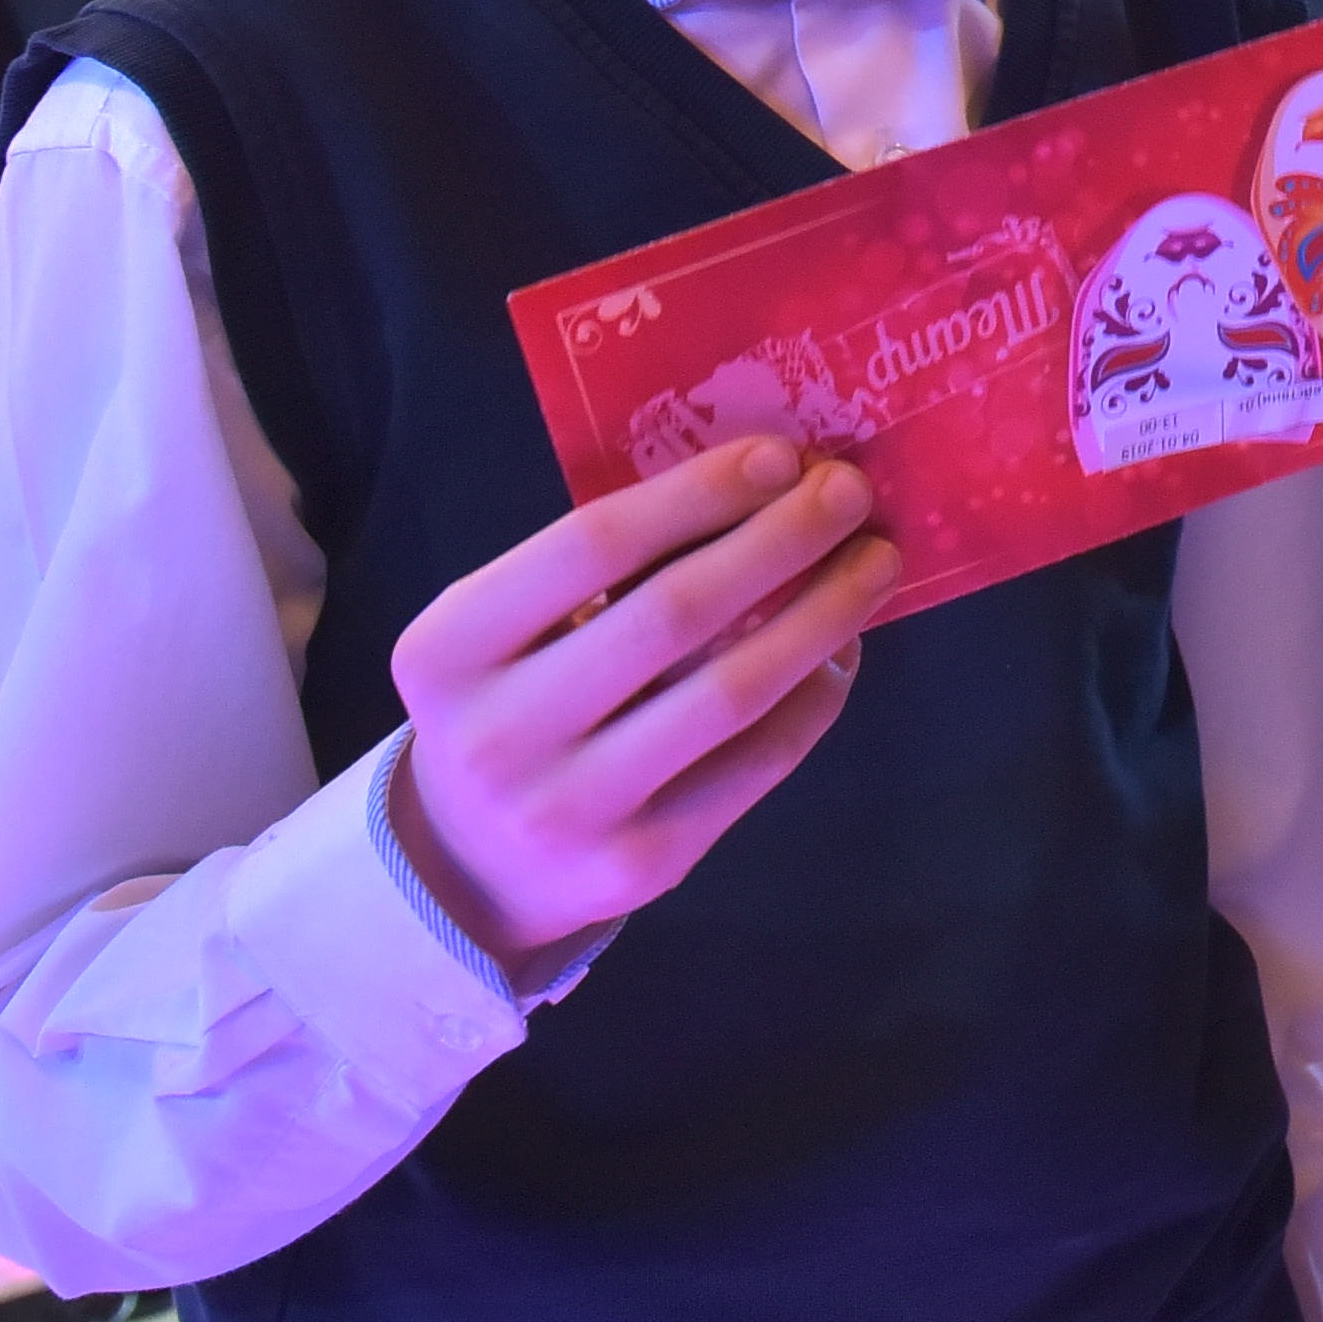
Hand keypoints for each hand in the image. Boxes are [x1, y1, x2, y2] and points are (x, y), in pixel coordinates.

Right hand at [382, 438, 895, 964]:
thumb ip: (604, 568)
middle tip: (848, 493)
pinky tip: (841, 650)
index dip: (696, 494)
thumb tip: (763, 484)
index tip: (780, 456)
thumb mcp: (507, 630)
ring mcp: (569, 808)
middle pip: (672, 615)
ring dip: (822, 615)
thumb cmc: (511, 702)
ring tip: (873, 564)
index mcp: (448, 648)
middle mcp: (498, 733)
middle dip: (779, 541)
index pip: (590, 546)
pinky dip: (813, 696)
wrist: (473, 866)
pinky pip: (756, 763)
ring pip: (729, 694)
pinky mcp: (640, 863)